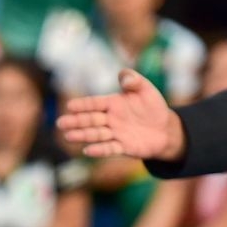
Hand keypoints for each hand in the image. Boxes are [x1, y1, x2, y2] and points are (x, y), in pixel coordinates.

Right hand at [58, 69, 185, 160]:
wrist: (165, 129)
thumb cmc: (153, 107)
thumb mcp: (146, 89)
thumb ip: (134, 80)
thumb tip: (123, 75)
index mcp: (113, 103)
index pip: (95, 103)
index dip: (83, 105)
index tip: (69, 106)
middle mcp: (111, 119)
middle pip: (91, 120)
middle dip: (75, 121)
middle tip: (60, 123)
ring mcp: (116, 133)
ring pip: (96, 134)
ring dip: (82, 135)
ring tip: (68, 136)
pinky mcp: (123, 147)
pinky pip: (109, 148)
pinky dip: (99, 150)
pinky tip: (87, 151)